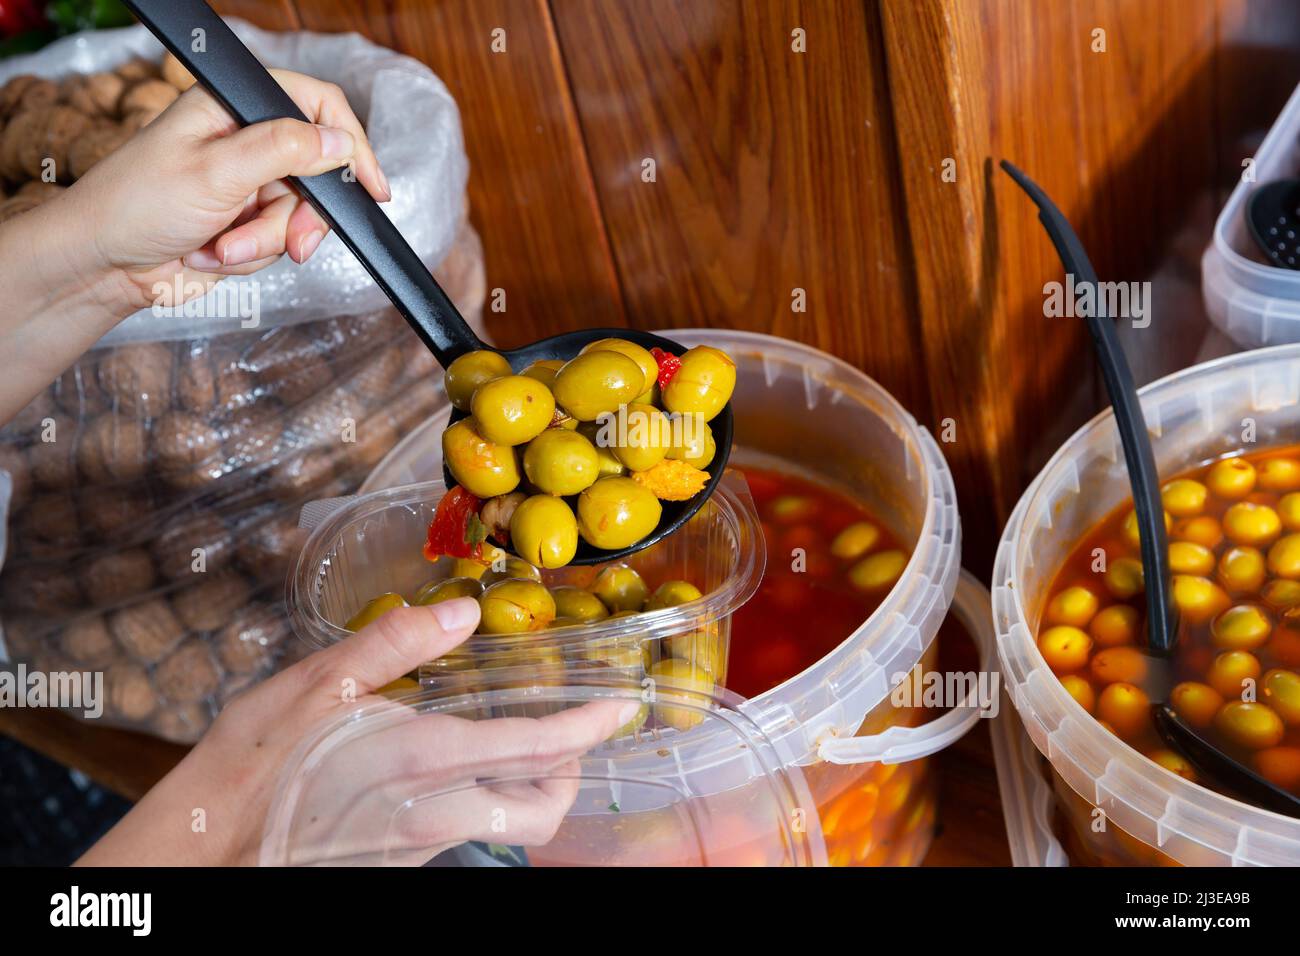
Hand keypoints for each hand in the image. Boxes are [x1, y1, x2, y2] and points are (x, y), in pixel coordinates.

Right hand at [76, 597, 636, 866]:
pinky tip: (452, 763)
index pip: (537, 748)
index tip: (621, 708)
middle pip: (543, 809)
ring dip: (530, 787)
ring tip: (517, 739)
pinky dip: (484, 799)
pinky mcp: (398, 863)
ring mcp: (419, 848)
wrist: (202, 853)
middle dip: (570, 771)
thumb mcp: (314, 685)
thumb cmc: (251, 766)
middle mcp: (435, 813)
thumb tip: (460, 610)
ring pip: (510, 825)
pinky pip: (467, 832)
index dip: (589, 728)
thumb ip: (394, 643)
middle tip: (570, 728)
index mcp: (424, 761)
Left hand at [79, 68, 389, 309]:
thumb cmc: (137, 206)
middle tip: (294, 242)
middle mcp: (245, 139)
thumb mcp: (216, 172)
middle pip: (318, 171)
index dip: (350, 142)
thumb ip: (284, 151)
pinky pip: (281, 239)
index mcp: (234, 106)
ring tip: (221, 246)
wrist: (105, 266)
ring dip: (267, 240)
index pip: (315, 105)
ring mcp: (247, 182)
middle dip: (301, 215)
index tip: (370, 186)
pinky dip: (254, 254)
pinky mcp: (247, 220)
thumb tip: (340, 143)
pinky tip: (215, 252)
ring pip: (301, 214)